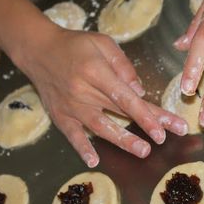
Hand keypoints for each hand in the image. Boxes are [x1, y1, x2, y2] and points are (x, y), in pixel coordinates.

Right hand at [18, 27, 187, 166]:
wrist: (38, 49)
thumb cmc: (75, 44)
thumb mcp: (102, 43)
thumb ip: (123, 66)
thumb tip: (140, 91)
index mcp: (96, 71)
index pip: (127, 97)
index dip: (147, 113)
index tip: (165, 127)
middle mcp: (83, 91)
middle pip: (120, 111)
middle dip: (146, 125)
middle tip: (165, 139)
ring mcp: (70, 106)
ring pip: (100, 126)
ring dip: (122, 140)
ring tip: (142, 151)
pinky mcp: (59, 115)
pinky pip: (71, 134)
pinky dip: (81, 148)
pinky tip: (93, 160)